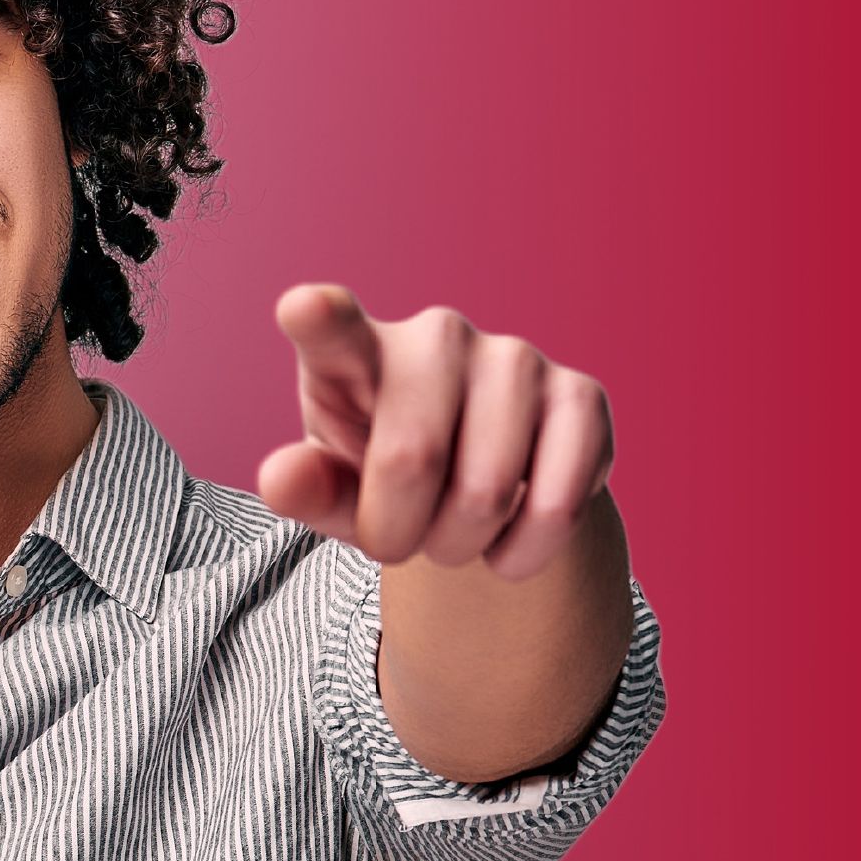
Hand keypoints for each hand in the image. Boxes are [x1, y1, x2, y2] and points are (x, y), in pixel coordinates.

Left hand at [256, 284, 614, 581]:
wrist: (468, 488)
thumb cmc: (382, 477)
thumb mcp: (336, 491)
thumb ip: (308, 488)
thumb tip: (280, 479)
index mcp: (353, 353)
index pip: (331, 329)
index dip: (318, 318)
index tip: (302, 307)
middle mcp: (435, 336)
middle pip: (412, 459)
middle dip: (399, 533)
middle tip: (397, 539)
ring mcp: (513, 356)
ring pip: (488, 491)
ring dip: (461, 546)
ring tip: (451, 531)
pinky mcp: (580, 395)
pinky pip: (556, 504)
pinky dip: (523, 552)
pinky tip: (507, 535)